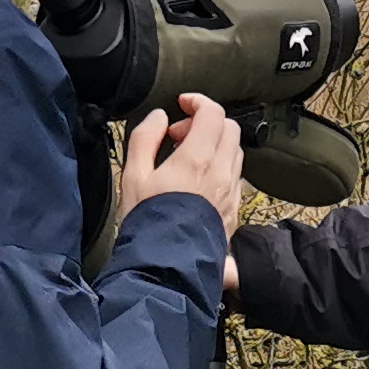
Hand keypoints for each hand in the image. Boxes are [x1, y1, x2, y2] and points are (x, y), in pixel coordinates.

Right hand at [114, 93, 245, 229]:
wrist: (168, 267)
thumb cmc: (148, 222)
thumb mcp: (133, 176)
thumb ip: (145, 138)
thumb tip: (160, 118)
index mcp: (197, 159)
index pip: (212, 114)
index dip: (198, 101)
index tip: (182, 104)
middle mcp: (221, 172)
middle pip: (229, 128)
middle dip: (206, 122)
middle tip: (179, 135)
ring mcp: (231, 192)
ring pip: (235, 151)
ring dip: (215, 144)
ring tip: (187, 158)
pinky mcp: (234, 209)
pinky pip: (235, 175)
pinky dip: (221, 165)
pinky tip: (200, 180)